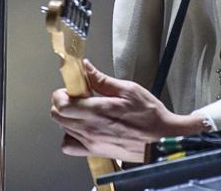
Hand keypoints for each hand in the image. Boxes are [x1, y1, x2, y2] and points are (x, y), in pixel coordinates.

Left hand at [50, 59, 206, 161]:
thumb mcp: (128, 90)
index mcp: (98, 111)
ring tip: (83, 111)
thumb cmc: (150, 116)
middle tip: (77, 96)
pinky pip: (70, 147)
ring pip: (63, 129)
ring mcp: (92, 142)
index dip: (61, 93)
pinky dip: (71, 137)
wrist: (163, 140)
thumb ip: (102, 80)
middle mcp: (91, 129)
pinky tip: (83, 128)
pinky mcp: (96, 152)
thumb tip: (85, 68)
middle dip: (62, 103)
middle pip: (58, 116)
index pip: (61, 104)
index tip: (71, 87)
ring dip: (68, 118)